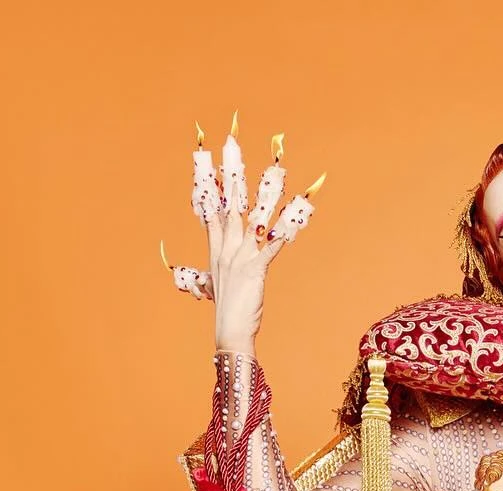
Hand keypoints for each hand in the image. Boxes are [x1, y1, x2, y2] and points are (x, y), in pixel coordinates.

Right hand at [164, 125, 319, 355]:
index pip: (212, 210)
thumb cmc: (227, 316)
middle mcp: (226, 250)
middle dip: (231, 173)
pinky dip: (285, 232)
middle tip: (230, 143)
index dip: (211, 184)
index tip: (208, 160)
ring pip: (254, 217)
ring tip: (273, 168)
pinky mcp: (255, 270)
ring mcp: (240, 258)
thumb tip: (206, 284)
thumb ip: (212, 280)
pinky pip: (272, 245)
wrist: (230, 335)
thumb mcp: (216, 291)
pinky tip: (296, 217)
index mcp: (216, 252)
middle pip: (229, 203)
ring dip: (265, 192)